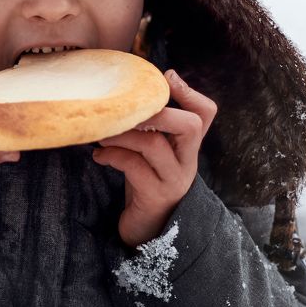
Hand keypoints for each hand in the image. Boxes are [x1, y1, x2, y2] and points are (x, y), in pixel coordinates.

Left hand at [92, 70, 217, 247]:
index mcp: (187, 146)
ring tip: (101, 135)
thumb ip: (148, 127)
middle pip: (190, 124)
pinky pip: (135, 168)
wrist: (144, 229)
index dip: (190, 92)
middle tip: (126, 110)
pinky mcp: (156, 196)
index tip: (166, 77)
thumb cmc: (143, 183)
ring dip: (123, 134)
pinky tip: (99, 157)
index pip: (206, 112)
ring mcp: (174, 179)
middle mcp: (187, 161)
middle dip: (156, 111)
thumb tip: (125, 92)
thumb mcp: (150, 152)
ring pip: (155, 144)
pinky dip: (113, 156)